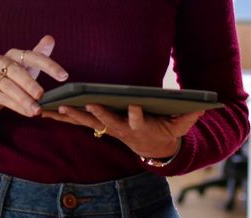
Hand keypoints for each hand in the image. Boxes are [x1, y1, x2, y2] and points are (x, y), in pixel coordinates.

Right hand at [0, 35, 68, 124]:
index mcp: (12, 54)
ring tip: (37, 110)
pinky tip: (27, 113)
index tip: (64, 76)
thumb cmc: (7, 81)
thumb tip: (50, 38)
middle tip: (42, 95)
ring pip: (8, 86)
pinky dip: (16, 106)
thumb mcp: (24, 68)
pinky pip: (1, 97)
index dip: (49, 65)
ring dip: (24, 99)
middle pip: (17, 71)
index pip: (32, 56)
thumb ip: (38, 55)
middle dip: (30, 83)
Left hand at [41, 103, 200, 159]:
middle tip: (86, 101)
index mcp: (141, 127)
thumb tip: (204, 104)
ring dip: (72, 115)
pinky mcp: (97, 126)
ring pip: (87, 121)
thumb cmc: (166, 130)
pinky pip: (77, 121)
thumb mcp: (181, 125)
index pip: (138, 120)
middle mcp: (121, 129)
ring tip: (56, 106)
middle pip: (107, 120)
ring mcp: (107, 129)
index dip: (136, 112)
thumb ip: (190, 115)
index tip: (134, 103)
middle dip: (96, 112)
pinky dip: (62, 117)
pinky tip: (45, 110)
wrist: (153, 149)